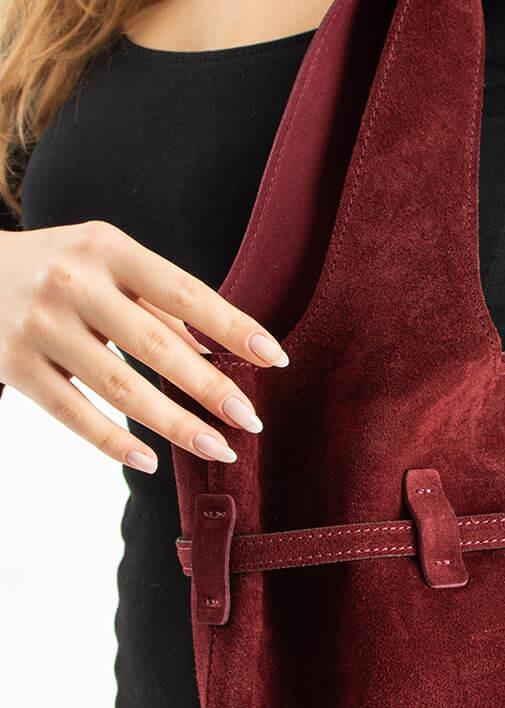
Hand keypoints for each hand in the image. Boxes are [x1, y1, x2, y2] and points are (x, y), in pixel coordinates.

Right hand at [0, 219, 289, 473]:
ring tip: (217, 449)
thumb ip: (159, 304)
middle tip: (251, 421)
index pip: (185, 292)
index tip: (276, 359)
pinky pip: (72, 413)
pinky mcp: (13, 365)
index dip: (234, 327)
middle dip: (210, 387)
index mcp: (107, 248)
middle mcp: (72, 282)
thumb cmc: (56, 268)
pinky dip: (112, 441)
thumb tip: (218, 351)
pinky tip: (151, 460)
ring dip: (175, 424)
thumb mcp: (105, 264)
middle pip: (155, 345)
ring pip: (118, 387)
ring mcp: (39, 326)